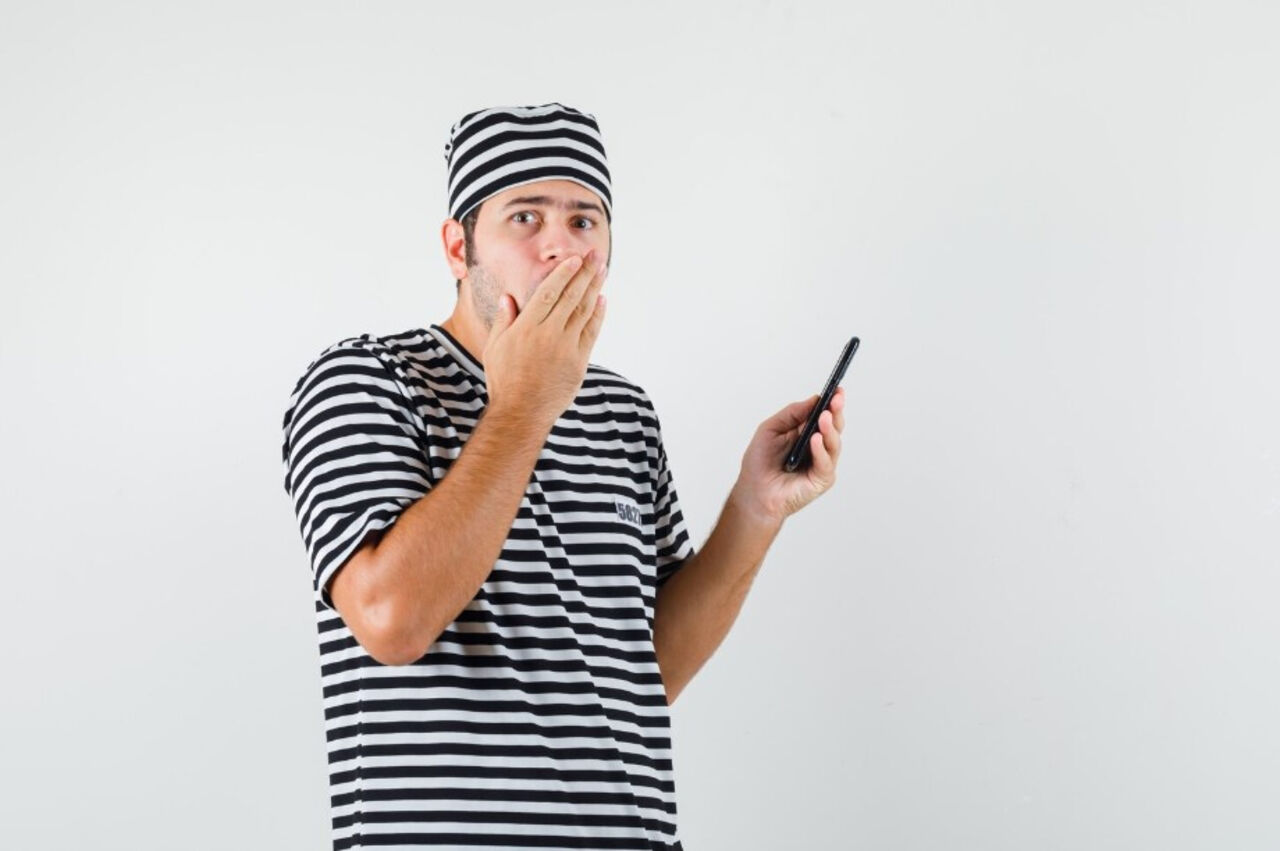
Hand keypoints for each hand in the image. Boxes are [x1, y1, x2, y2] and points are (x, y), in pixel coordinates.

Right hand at [482, 248, 608, 426]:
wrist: (521, 413)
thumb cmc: (504, 380)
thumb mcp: (495, 348)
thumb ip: (504, 321)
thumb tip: (509, 297)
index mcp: (526, 327)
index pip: (548, 292)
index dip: (563, 274)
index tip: (574, 259)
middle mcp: (548, 334)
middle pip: (571, 296)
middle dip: (585, 273)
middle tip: (596, 255)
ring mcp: (566, 348)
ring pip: (584, 311)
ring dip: (595, 288)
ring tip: (602, 270)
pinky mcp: (579, 362)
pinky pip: (591, 332)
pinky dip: (598, 314)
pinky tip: (602, 299)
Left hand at [730, 386, 846, 524]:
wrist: (754, 492)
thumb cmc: (760, 463)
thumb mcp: (771, 429)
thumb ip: (792, 414)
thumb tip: (814, 399)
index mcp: (807, 433)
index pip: (825, 415)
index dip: (832, 403)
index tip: (836, 390)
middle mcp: (818, 447)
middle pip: (834, 427)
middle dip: (836, 412)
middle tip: (835, 400)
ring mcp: (822, 464)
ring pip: (834, 444)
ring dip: (829, 429)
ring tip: (824, 417)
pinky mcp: (822, 480)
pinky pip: (825, 463)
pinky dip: (821, 451)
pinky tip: (815, 439)